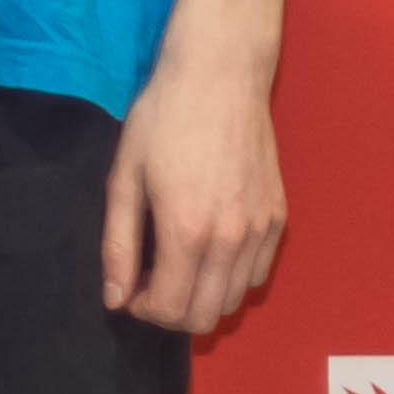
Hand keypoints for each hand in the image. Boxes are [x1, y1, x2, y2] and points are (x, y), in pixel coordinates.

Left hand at [102, 39, 285, 334]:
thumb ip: (119, 244)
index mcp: (188, 231)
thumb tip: (115, 299)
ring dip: (202, 297)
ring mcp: (261, 229)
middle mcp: (232, 239)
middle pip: (207, 316)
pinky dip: (231, 277)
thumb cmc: (162, 121)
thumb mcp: (124, 178)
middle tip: (149, 283)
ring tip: (175, 266)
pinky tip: (207, 250)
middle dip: (171, 312)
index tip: (129, 290)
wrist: (219, 78)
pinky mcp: (278, 218)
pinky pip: (258, 273)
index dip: (144, 310)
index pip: (172, 309)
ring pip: (235, 299)